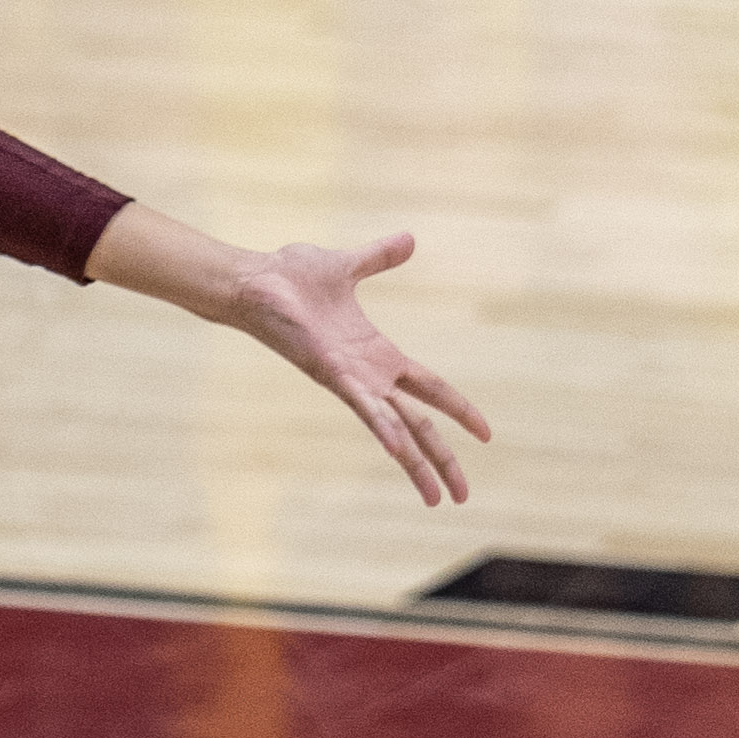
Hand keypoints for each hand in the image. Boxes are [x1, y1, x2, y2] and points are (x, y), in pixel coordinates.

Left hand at [223, 232, 492, 507]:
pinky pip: (363, 406)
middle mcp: (367, 376)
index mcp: (378, 355)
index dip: (458, 409)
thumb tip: (409, 239)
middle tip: (462, 497)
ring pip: (394, 429)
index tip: (486, 435)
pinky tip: (399, 452)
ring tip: (436, 498)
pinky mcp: (330, 374)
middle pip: (418, 425)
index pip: (431, 388)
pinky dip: (383, 428)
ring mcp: (349, 380)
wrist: (253, 279)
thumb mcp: (348, 266)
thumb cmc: (290, 277)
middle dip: (442, 460)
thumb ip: (379, 258)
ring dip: (415, 463)